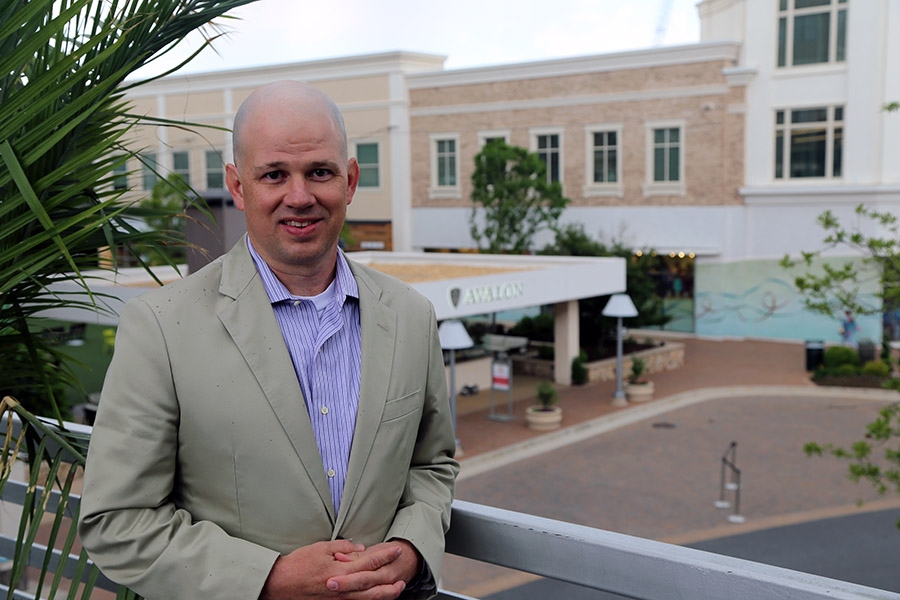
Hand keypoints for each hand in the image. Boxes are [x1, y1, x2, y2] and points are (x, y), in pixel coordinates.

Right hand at [258, 539, 406, 599]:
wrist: (279, 585)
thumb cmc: (298, 565)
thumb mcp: (321, 548)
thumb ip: (343, 548)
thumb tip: (359, 548)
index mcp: (341, 571)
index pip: (369, 562)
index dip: (385, 555)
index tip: (397, 550)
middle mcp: (343, 588)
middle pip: (373, 586)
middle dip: (390, 580)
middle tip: (403, 576)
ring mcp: (338, 599)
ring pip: (367, 599)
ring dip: (384, 594)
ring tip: (396, 590)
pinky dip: (368, 599)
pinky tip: (373, 596)